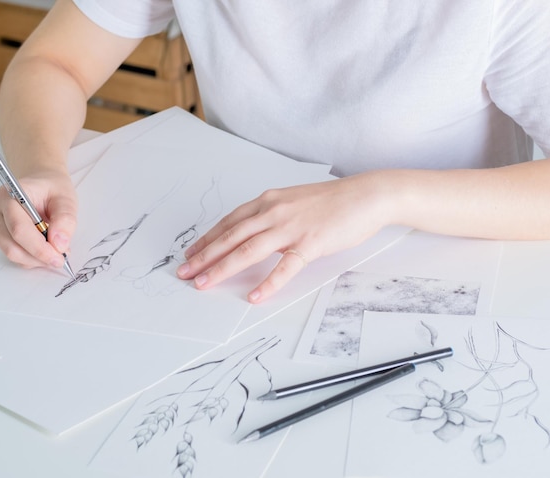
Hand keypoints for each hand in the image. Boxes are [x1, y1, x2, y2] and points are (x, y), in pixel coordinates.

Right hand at [0, 169, 77, 270]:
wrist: (42, 184)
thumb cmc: (51, 188)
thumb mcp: (66, 199)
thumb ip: (65, 220)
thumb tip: (59, 244)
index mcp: (10, 195)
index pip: (19, 229)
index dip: (39, 248)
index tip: (58, 257)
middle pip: (11, 245)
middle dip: (38, 257)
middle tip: (60, 258)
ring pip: (11, 253)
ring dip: (35, 259)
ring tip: (54, 251)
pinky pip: (12, 253)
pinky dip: (30, 257)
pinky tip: (44, 249)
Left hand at [176, 173, 392, 302]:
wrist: (365, 196)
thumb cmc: (332, 201)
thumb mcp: (293, 201)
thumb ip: (272, 215)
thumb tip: (254, 233)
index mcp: (268, 201)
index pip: (229, 222)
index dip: (208, 239)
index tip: (192, 253)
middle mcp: (274, 211)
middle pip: (231, 237)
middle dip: (204, 256)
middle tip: (185, 272)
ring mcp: (291, 227)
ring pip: (248, 250)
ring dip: (223, 268)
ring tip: (204, 284)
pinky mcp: (310, 243)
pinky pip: (285, 267)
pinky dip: (268, 283)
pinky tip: (254, 296)